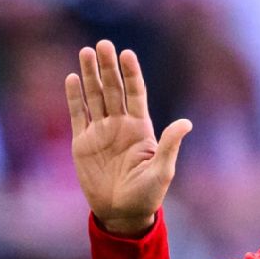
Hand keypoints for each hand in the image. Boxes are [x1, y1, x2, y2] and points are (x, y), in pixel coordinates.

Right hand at [67, 40, 191, 235]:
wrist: (121, 214)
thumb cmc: (147, 194)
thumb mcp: (161, 171)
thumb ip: (169, 145)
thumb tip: (186, 123)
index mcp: (141, 128)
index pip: (136, 93)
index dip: (131, 74)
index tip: (127, 54)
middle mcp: (120, 125)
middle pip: (113, 89)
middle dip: (108, 68)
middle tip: (103, 44)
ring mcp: (100, 132)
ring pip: (94, 97)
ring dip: (90, 75)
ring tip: (86, 52)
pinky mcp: (82, 143)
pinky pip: (77, 115)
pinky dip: (74, 97)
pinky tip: (72, 78)